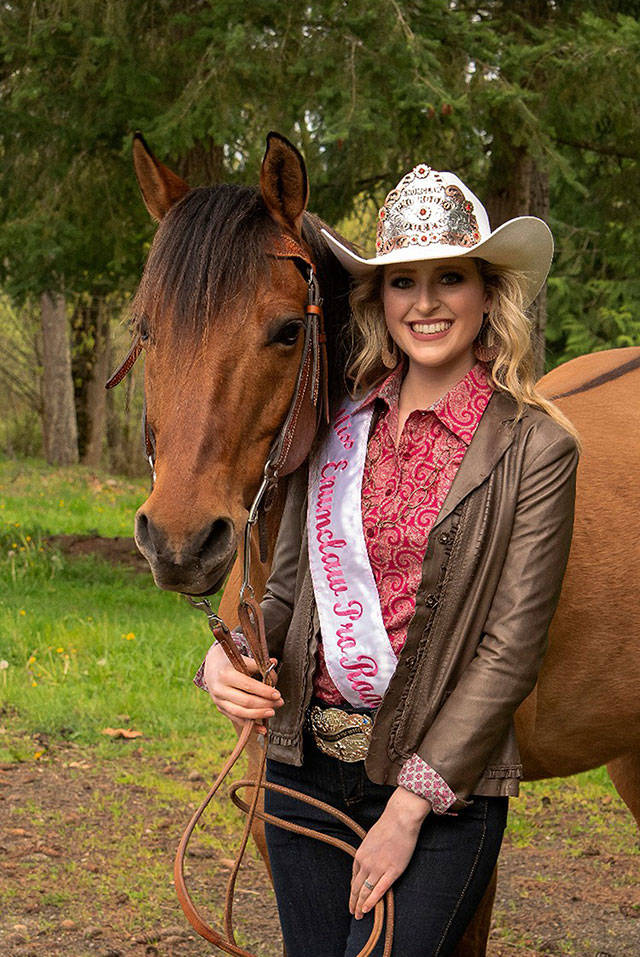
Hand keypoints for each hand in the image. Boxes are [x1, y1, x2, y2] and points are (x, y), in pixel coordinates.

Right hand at [203, 642, 282, 734]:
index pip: (248, 686)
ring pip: (240, 713)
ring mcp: (219, 701)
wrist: (212, 665)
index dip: (264, 691)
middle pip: (245, 701)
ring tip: (272, 713)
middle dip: (265, 704)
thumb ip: (260, 665)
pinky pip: (236, 720)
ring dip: (258, 715)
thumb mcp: (244, 659)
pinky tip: (262, 729)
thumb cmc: (232, 661)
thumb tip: (274, 672)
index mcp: (226, 674)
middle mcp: (220, 689)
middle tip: (279, 703)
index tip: (277, 694)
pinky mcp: (220, 708)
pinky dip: (250, 726)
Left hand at [349, 787, 431, 918]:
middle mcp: (366, 863)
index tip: (353, 899)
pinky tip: (367, 909)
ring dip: (361, 905)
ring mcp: (378, 868)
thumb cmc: (388, 826)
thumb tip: (368, 860)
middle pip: (357, 887)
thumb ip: (368, 852)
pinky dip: (372, 901)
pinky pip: (379, 890)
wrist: (400, 819)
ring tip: (359, 916)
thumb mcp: (371, 839)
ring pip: (366, 891)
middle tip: (353, 913)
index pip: (354, 877)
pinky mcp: (392, 871)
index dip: (353, 890)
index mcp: (360, 855)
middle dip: (354, 902)